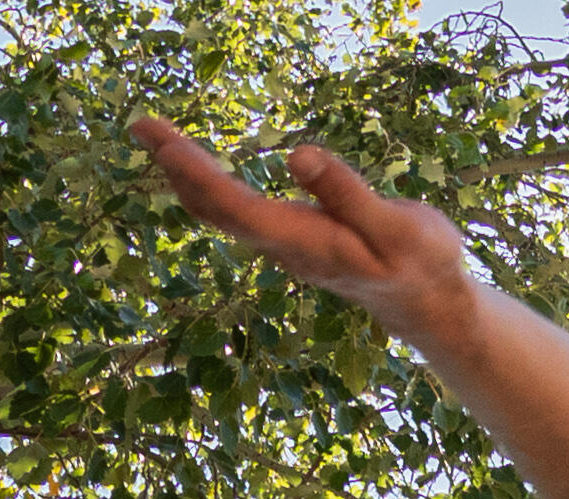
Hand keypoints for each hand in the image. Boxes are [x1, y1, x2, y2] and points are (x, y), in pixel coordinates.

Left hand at [125, 119, 477, 335]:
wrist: (426, 304)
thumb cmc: (420, 263)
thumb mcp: (396, 226)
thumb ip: (347, 193)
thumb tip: (298, 155)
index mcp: (304, 241)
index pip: (237, 207)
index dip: (198, 175)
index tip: (164, 144)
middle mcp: (283, 246)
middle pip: (216, 208)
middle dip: (177, 166)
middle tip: (141, 125)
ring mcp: (283, 245)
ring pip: (222, 211)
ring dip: (186, 175)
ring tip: (157, 138)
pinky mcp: (290, 239)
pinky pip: (236, 211)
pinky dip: (208, 185)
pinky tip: (195, 169)